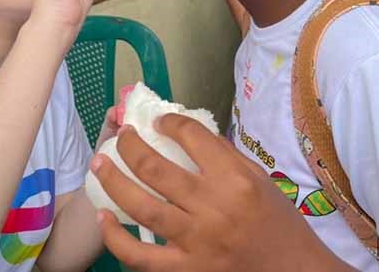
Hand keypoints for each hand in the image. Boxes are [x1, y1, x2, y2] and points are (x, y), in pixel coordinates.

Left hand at [90, 115, 338, 271]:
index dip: (168, 123)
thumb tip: (185, 134)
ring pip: (142, 206)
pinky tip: (104, 218)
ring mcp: (196, 242)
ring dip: (114, 181)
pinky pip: (141, 256)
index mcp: (235, 178)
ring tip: (100, 163)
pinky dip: (117, 237)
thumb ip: (223, 156)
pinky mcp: (186, 271)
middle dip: (130, 146)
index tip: (158, 122)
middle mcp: (212, 207)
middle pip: (156, 168)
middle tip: (122, 136)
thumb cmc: (279, 222)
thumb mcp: (259, 179)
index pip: (191, 137)